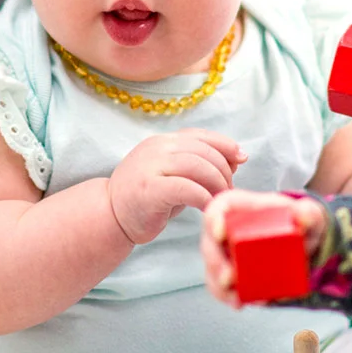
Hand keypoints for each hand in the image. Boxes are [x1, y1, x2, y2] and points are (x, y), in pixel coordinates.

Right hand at [106, 128, 244, 244]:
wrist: (110, 216)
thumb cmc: (147, 200)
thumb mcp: (174, 177)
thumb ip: (199, 166)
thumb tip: (237, 158)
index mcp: (162, 141)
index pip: (200, 135)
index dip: (225, 145)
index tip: (241, 159)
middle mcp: (156, 148)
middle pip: (203, 150)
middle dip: (223, 170)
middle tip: (229, 191)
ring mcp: (150, 166)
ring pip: (197, 166)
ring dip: (217, 184)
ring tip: (220, 200)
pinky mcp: (149, 189)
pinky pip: (187, 188)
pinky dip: (204, 197)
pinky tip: (207, 208)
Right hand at [199, 190, 325, 304]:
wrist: (302, 242)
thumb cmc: (299, 222)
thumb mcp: (308, 215)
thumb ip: (309, 213)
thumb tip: (303, 218)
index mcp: (239, 208)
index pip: (218, 209)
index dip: (214, 221)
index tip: (221, 234)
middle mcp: (226, 230)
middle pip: (210, 243)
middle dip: (215, 262)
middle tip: (230, 277)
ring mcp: (225, 253)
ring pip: (212, 269)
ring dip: (219, 285)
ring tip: (236, 297)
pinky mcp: (230, 273)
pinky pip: (221, 286)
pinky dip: (228, 297)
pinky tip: (239, 304)